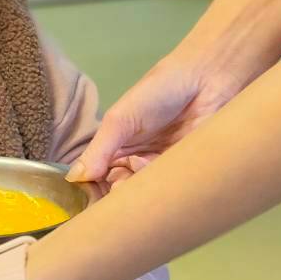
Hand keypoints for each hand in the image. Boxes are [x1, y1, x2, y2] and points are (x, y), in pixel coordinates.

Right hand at [66, 45, 245, 185]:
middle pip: (119, 190)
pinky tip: (155, 172)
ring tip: (138, 171)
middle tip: (115, 191)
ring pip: (143, 193)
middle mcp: (136, 163)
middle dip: (115, 195)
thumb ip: (97, 150)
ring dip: (138, 190)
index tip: (88, 198)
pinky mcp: (184, 174)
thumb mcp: (119, 120)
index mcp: (116, 149)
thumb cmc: (157, 93)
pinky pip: (167, 190)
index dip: (92, 189)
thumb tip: (73, 178)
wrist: (206, 81)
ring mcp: (161, 170)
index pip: (98, 177)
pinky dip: (160, 187)